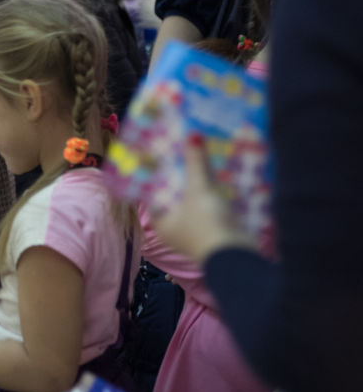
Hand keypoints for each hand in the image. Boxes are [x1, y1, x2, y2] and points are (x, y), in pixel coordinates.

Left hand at [149, 138, 254, 262]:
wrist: (237, 256)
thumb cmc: (208, 224)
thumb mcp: (199, 190)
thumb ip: (195, 163)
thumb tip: (192, 135)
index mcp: (161, 222)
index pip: (153, 194)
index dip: (157, 174)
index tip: (162, 154)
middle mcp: (174, 228)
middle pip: (174, 195)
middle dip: (180, 175)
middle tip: (182, 148)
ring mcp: (195, 230)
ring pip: (193, 200)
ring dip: (197, 181)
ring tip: (199, 155)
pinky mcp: (213, 230)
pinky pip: (208, 206)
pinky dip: (211, 192)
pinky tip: (218, 174)